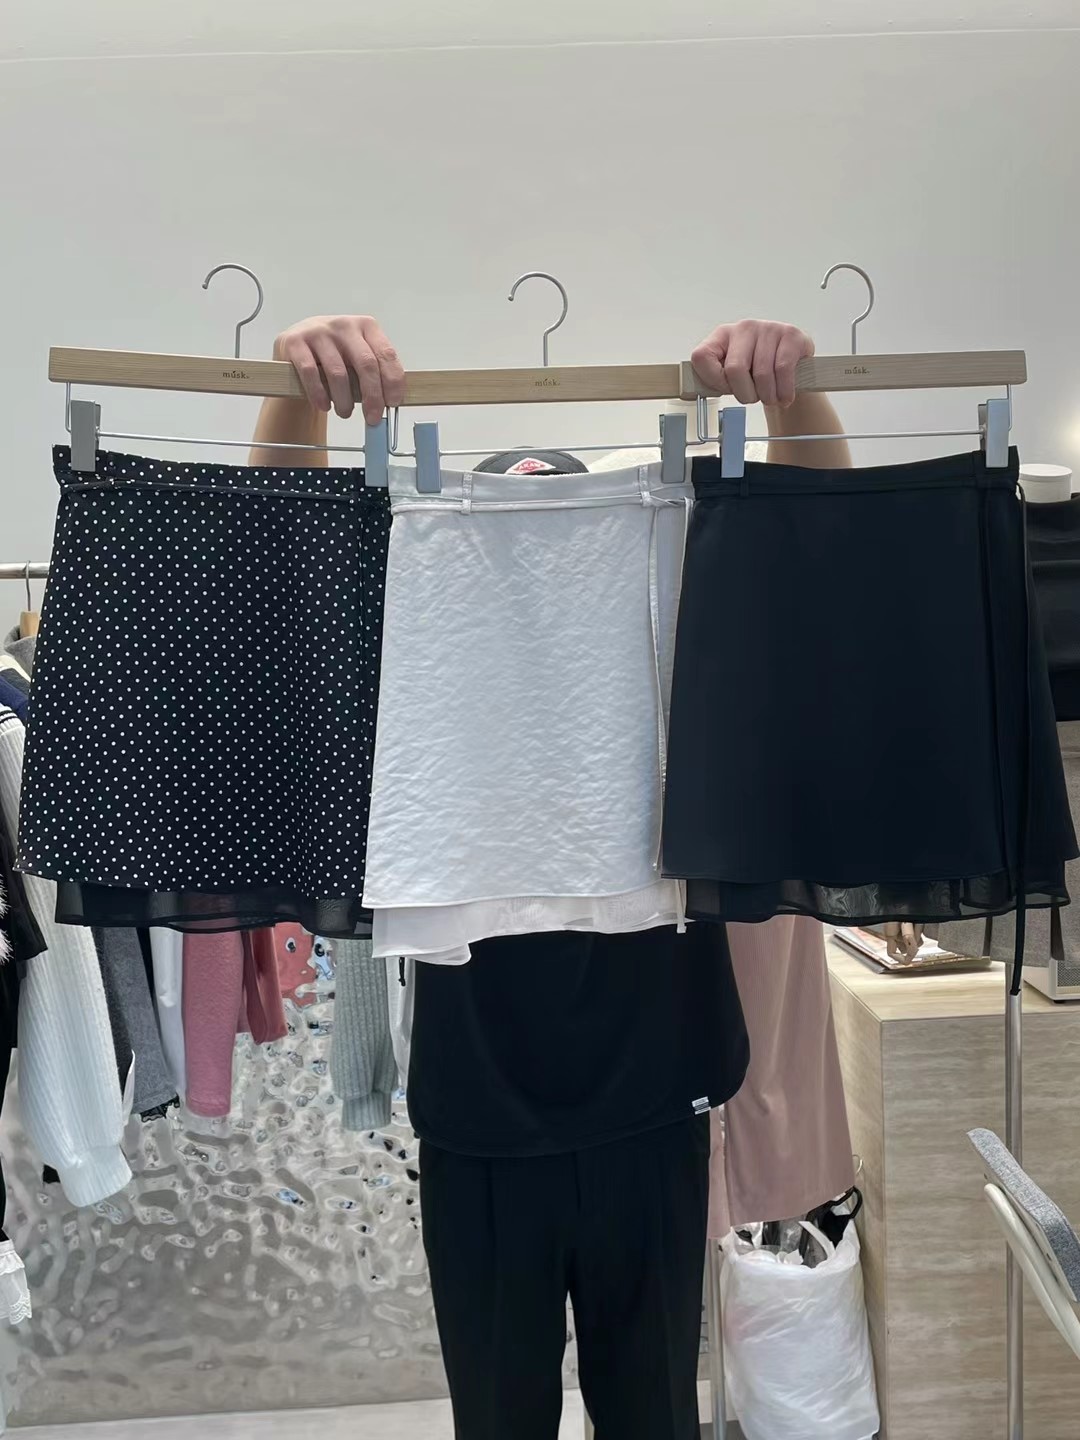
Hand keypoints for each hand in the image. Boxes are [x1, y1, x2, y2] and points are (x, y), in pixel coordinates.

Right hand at [274, 315, 405, 423]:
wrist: (296, 346)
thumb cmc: (334, 355)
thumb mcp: (357, 356)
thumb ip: (375, 371)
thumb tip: (389, 402)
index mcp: (366, 326)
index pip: (386, 354)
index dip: (393, 382)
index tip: (393, 403)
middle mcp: (344, 325)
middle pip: (366, 364)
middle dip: (372, 396)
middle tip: (372, 417)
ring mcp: (319, 331)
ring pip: (338, 373)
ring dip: (344, 400)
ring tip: (345, 412)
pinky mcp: (295, 342)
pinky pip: (311, 373)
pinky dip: (319, 394)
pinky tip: (324, 405)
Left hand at [690, 320, 814, 408]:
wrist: (794, 366)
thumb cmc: (758, 372)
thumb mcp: (733, 374)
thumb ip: (715, 379)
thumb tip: (695, 390)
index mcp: (722, 335)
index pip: (701, 357)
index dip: (713, 381)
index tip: (727, 388)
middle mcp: (744, 327)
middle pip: (734, 369)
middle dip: (744, 394)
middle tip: (753, 398)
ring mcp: (768, 328)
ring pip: (761, 374)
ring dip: (767, 396)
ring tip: (770, 397)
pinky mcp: (790, 335)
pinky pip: (782, 370)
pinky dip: (783, 391)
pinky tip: (783, 396)